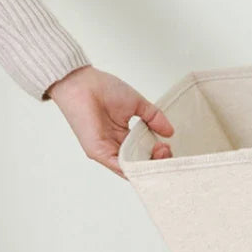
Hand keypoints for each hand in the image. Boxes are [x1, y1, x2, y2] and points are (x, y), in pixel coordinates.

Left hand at [48, 66, 172, 176]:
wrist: (81, 82)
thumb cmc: (102, 88)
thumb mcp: (137, 104)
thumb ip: (154, 118)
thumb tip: (170, 132)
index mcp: (125, 138)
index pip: (145, 155)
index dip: (158, 154)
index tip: (166, 144)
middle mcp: (116, 148)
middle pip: (141, 165)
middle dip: (157, 161)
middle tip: (165, 149)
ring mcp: (107, 152)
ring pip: (133, 169)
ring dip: (149, 164)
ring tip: (160, 152)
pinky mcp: (99, 153)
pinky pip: (120, 168)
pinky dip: (135, 168)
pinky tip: (147, 162)